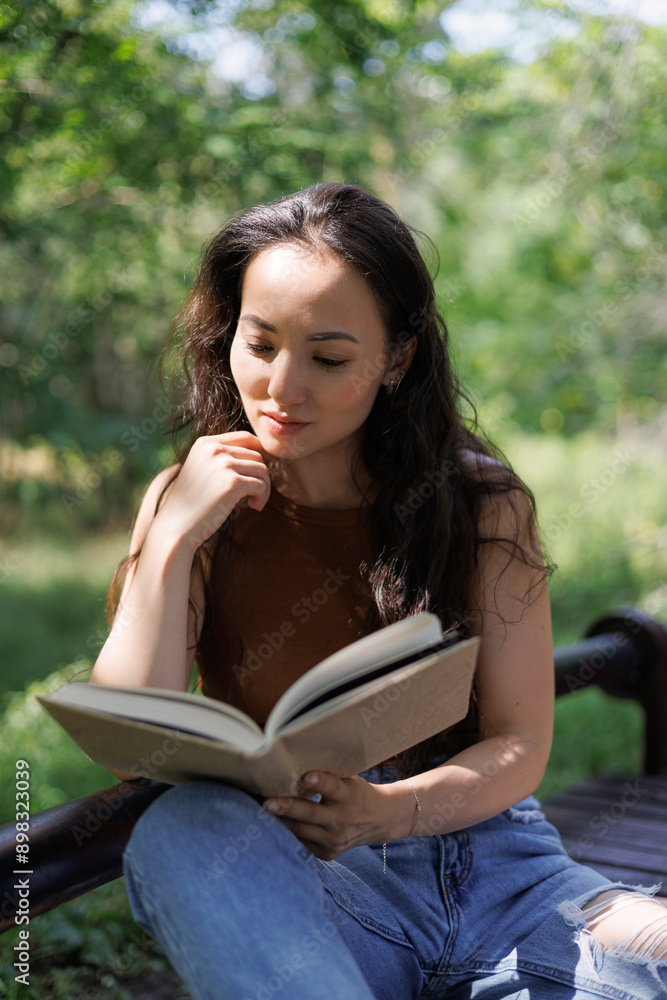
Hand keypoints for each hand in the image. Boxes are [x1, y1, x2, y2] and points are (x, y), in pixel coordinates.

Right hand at [152, 431, 274, 552]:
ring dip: (264, 487)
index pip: (245, 437)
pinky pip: (261, 485)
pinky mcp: (233, 483)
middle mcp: (214, 449)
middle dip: (261, 475)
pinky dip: (262, 497)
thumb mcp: (203, 471)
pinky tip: (253, 506)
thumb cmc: (191, 503)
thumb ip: (224, 459)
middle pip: (256, 455)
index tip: (265, 468)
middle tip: (255, 494)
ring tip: (254, 502)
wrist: (176, 526)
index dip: (261, 451)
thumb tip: (262, 456)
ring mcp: (224, 465)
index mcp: (206, 443)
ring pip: (262, 470)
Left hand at [262, 771, 401, 861]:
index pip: (333, 787)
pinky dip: (287, 833)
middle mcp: (342, 820)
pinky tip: (273, 825)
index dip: (320, 782)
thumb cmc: (356, 792)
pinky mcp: (328, 853)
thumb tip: (291, 768)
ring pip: (301, 831)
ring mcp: (334, 840)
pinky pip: (302, 843)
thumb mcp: (348, 779)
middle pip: (310, 813)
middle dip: (287, 808)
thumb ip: (326, 776)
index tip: (306, 777)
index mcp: (349, 796)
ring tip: (261, 812)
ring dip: (280, 821)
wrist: (380, 820)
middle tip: (266, 803)